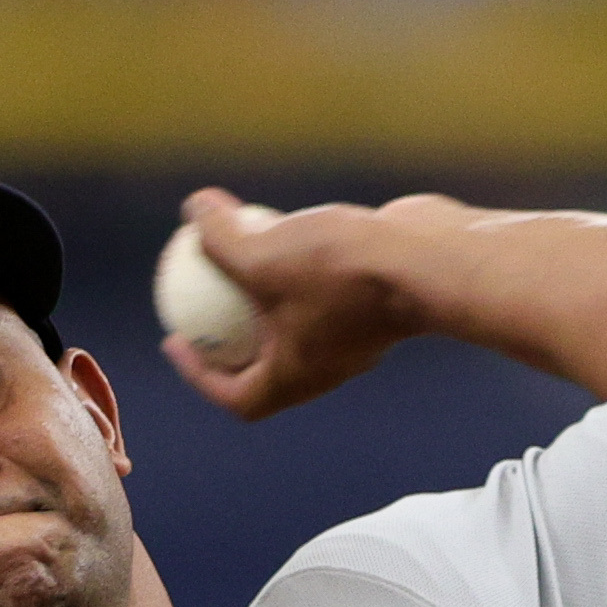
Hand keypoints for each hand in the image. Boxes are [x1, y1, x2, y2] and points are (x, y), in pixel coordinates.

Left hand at [156, 189, 442, 424]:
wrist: (430, 261)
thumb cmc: (342, 272)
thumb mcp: (262, 254)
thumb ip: (220, 237)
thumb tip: (192, 211)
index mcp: (293, 379)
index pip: (235, 396)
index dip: (198, 376)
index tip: (176, 342)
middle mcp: (324, 367)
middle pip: (265, 365)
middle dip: (229, 340)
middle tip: (201, 302)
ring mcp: (352, 336)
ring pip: (298, 322)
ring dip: (266, 297)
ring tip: (240, 253)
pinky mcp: (373, 301)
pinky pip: (325, 290)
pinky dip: (301, 268)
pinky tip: (286, 222)